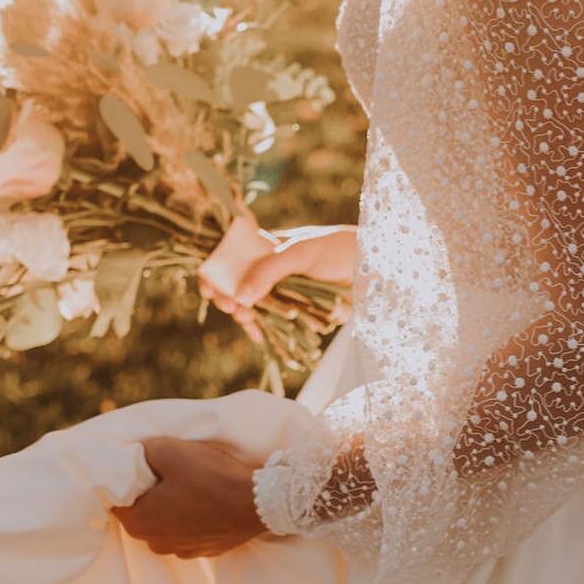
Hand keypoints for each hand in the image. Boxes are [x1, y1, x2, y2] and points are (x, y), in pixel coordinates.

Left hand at [113, 436, 266, 558]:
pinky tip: (206, 501)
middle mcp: (155, 543)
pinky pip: (187, 531)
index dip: (128, 480)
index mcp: (140, 522)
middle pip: (141, 512)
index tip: (145, 466)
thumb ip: (144, 450)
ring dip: (171, 507)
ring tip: (191, 486)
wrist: (259, 503)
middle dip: (149, 493)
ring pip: (165, 523)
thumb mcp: (171, 450)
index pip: (116, 499)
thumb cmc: (211, 476)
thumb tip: (135, 452)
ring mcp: (181, 551)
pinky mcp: (204, 550)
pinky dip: (191, 518)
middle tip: (168, 472)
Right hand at [198, 213, 356, 345]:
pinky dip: (262, 330)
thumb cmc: (336, 249)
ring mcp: (280, 291)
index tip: (209, 287)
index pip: (230, 257)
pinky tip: (258, 335)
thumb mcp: (301, 253)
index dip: (215, 271)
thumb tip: (240, 296)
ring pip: (251, 307)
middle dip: (228, 297)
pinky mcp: (294, 311)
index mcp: (265, 247)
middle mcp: (268, 269)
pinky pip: (271, 323)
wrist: (374, 269)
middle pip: (236, 286)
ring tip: (247, 320)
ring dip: (244, 316)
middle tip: (232, 308)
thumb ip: (270, 270)